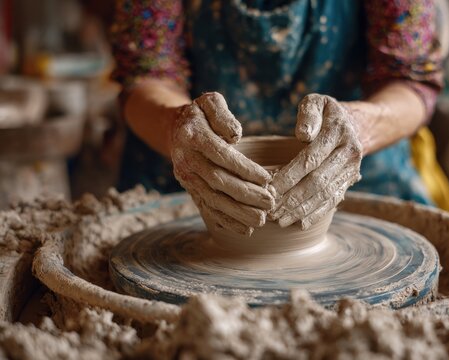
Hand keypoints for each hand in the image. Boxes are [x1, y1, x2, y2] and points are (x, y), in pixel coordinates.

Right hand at [171, 92, 273, 234]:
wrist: (173, 129)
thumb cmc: (201, 114)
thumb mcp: (210, 102)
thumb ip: (222, 114)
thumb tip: (235, 135)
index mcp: (193, 136)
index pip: (221, 155)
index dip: (244, 169)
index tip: (267, 178)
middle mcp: (186, 160)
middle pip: (217, 181)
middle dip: (245, 194)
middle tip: (270, 203)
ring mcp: (187, 178)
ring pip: (213, 200)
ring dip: (237, 213)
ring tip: (261, 220)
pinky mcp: (190, 190)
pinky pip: (207, 209)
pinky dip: (226, 221)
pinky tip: (246, 230)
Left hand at [270, 94, 362, 228]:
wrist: (356, 124)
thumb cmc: (326, 112)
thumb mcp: (317, 101)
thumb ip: (308, 113)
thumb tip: (303, 134)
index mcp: (339, 132)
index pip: (310, 158)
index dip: (289, 175)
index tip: (269, 187)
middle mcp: (349, 153)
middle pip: (318, 181)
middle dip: (292, 198)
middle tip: (270, 210)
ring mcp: (352, 170)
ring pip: (325, 195)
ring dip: (302, 210)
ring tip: (280, 221)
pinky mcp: (350, 182)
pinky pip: (333, 201)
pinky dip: (316, 214)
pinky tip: (299, 224)